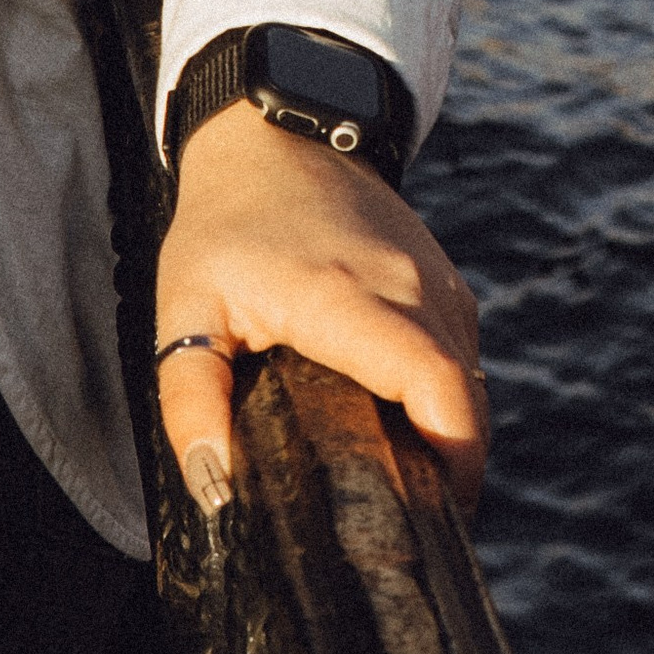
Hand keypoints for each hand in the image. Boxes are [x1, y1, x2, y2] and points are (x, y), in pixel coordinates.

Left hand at [153, 101, 486, 517]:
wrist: (274, 131)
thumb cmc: (226, 220)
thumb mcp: (184, 306)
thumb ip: (189, 401)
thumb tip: (214, 489)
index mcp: (348, 299)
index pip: (436, 386)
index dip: (453, 460)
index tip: (431, 515)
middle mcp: (408, 285)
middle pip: (465, 397)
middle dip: (454, 470)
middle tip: (410, 522)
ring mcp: (435, 276)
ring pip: (470, 376)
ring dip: (452, 432)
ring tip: (403, 479)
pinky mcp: (443, 274)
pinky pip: (464, 350)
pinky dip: (449, 395)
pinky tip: (406, 422)